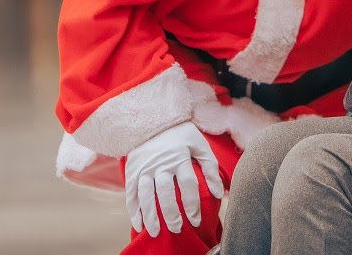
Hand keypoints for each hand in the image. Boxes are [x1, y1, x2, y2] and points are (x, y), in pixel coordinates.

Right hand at [123, 121, 223, 236]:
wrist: (151, 120)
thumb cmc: (180, 134)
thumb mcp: (199, 144)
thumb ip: (210, 167)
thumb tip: (219, 193)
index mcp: (180, 156)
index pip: (188, 184)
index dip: (192, 204)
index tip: (195, 220)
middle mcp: (161, 163)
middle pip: (165, 192)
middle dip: (171, 214)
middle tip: (177, 229)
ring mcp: (144, 167)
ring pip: (146, 195)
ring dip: (150, 215)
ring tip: (156, 232)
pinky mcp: (133, 171)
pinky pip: (131, 193)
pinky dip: (134, 209)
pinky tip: (139, 223)